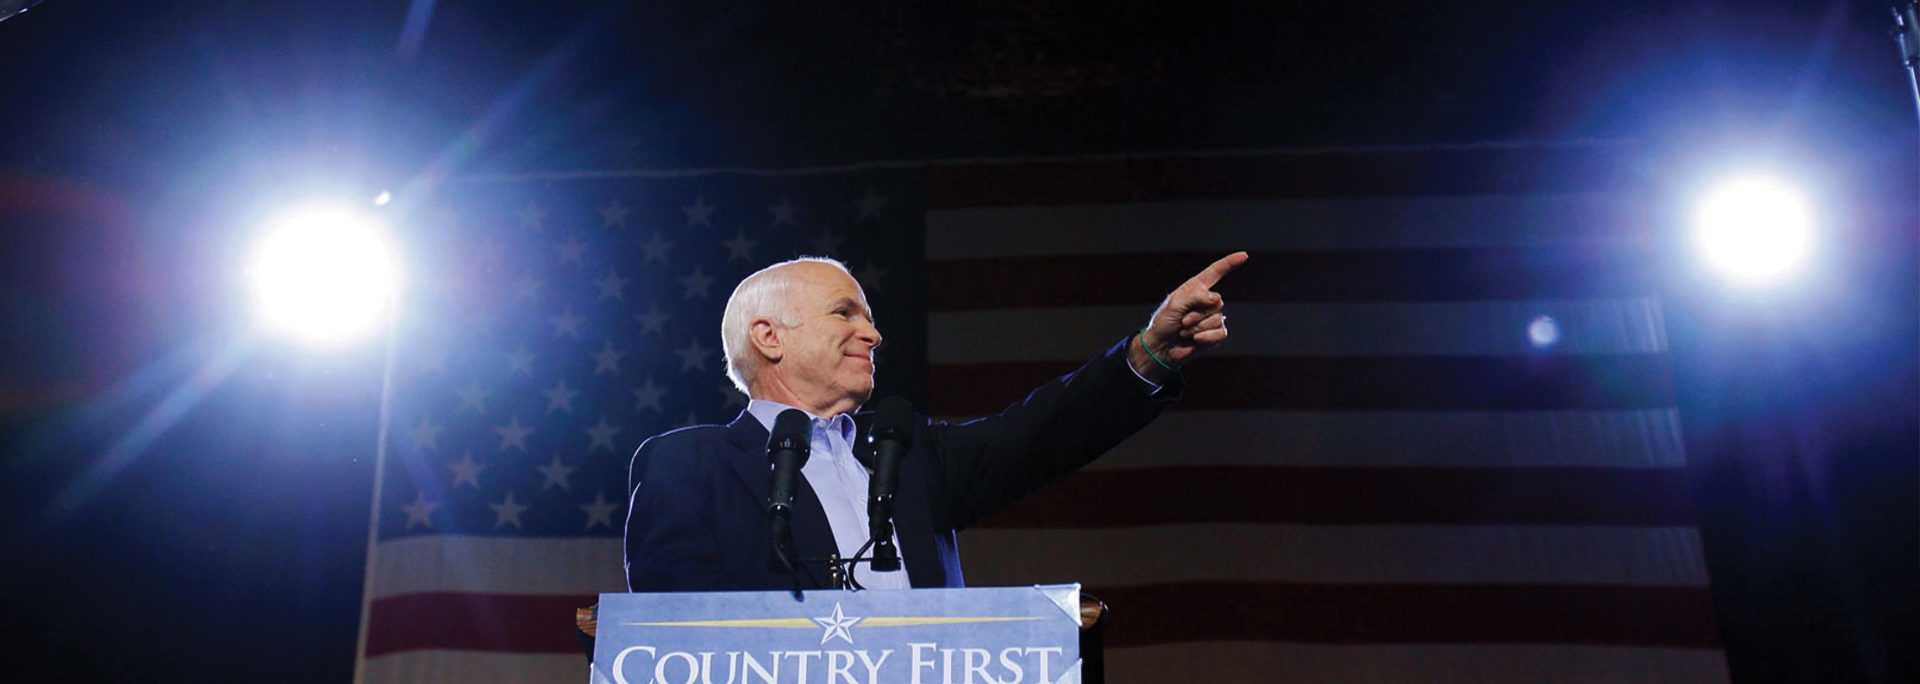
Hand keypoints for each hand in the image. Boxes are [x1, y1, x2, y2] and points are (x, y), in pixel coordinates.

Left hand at [1134, 251, 1247, 375]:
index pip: (1216, 272)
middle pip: (1217, 302)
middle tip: (1182, 321)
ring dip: (1197, 327)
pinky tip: (1195, 339)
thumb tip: (1215, 299)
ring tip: (1184, 331)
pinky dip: (1206, 337)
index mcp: (1196, 288)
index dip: (1230, 263)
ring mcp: (1213, 317)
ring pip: (1217, 319)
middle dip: (1196, 314)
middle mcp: (1207, 300)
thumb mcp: (1174, 304)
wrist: (1162, 346)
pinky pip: (1220, 333)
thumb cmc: (1164, 322)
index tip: (1244, 255)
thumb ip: (1195, 296)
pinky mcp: (1216, 333)